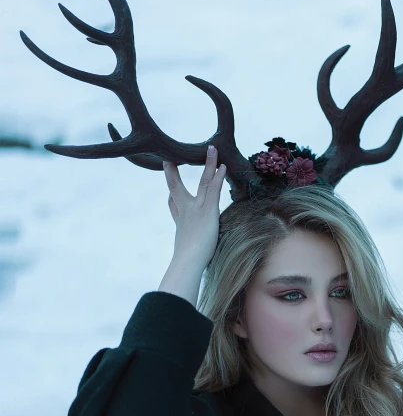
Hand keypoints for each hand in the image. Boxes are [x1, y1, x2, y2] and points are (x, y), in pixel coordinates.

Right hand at [163, 146, 225, 267]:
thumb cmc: (187, 265)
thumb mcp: (185, 256)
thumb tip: (183, 266)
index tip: (168, 195)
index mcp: (181, 224)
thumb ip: (186, 254)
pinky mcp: (207, 209)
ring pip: (202, 182)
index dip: (171, 200)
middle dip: (173, 173)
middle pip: (177, 188)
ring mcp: (196, 208)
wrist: (188, 262)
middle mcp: (186, 212)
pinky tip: (222, 165)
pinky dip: (217, 176)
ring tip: (211, 149)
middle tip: (170, 161)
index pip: (174, 207)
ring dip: (208, 164)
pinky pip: (214, 188)